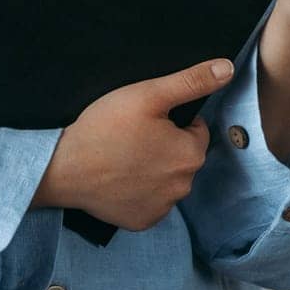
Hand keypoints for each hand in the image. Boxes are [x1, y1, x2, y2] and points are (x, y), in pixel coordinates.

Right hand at [32, 57, 234, 230]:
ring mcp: (163, 208)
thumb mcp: (148, 94)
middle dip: (164, 145)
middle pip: (182, 157)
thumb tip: (226, 68)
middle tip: (131, 136)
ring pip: (167, 180)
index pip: (195, 131)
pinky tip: (119, 179)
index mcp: (190, 154)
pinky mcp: (142, 221)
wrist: (64, 168)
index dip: (171, 121)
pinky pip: (150, 202)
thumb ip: (190, 81)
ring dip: (153, 169)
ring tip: (122, 156)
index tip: (144, 120)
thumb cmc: (104, 129)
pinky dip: (139, 192)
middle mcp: (183, 186)